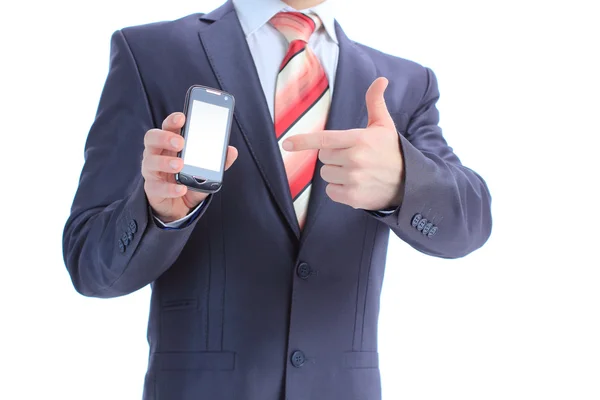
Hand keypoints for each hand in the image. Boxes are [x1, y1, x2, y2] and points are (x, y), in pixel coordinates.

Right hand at [142, 112, 237, 222]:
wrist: (179, 205)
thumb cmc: (189, 179)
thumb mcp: (204, 169)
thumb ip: (217, 160)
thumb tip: (232, 151)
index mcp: (169, 143)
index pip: (167, 126)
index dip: (173, 121)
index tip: (182, 118)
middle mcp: (156, 153)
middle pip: (152, 138)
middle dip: (165, 137)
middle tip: (180, 142)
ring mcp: (151, 170)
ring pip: (150, 161)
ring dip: (165, 162)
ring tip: (180, 164)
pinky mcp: (151, 188)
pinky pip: (156, 187)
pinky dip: (170, 188)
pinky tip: (181, 189)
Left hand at [282, 77, 403, 210]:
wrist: (409, 182)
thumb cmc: (391, 150)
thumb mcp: (384, 125)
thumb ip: (375, 102)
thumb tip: (381, 79)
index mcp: (359, 139)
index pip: (325, 139)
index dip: (304, 141)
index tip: (287, 143)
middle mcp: (355, 159)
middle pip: (323, 157)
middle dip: (333, 156)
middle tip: (353, 157)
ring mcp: (353, 180)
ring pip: (326, 174)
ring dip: (336, 173)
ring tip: (356, 172)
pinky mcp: (353, 197)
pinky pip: (331, 192)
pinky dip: (339, 190)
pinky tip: (355, 185)